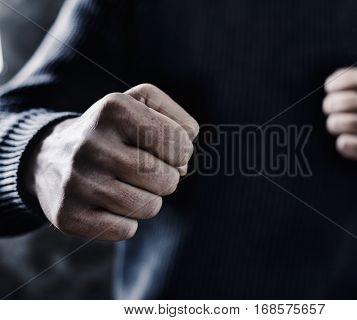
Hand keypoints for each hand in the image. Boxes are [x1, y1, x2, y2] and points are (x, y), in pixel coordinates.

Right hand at [26, 84, 198, 240]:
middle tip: (145, 170)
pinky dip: (127, 221)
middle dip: (166, 178)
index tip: (164, 149)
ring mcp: (77, 181)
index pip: (179, 143)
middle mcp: (92, 143)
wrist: (50, 157)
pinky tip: (109, 204)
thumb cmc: (112, 132)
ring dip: (149, 200)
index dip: (181, 152)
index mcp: (115, 109)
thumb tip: (186, 155)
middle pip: (167, 179)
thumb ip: (178, 119)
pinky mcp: (69, 215)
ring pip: (150, 207)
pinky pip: (126, 230)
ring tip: (128, 185)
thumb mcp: (142, 105)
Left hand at [323, 66, 356, 173]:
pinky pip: (343, 144)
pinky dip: (344, 145)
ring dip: (336, 127)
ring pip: (335, 123)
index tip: (337, 93)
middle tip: (341, 113)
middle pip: (332, 103)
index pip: (335, 82)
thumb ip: (353, 78)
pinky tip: (356, 143)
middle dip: (330, 110)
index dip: (331, 90)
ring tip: (347, 128)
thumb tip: (330, 84)